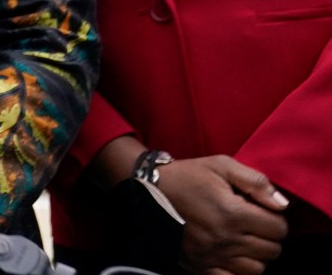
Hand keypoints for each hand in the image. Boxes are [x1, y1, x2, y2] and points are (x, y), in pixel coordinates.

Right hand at [163, 156, 286, 274]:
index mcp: (232, 212)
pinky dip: (239, 270)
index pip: (279, 229)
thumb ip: (256, 181)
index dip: (276, 219)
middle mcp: (225, 238)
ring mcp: (212, 255)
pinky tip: (232, 256)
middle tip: (253, 225)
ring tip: (243, 240)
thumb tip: (282, 205)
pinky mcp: (200, 265)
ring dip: (256, 255)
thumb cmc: (187, 175)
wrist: (147, 190)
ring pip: (257, 269)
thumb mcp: (221, 165)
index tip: (262, 212)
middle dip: (268, 237)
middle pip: (272, 251)